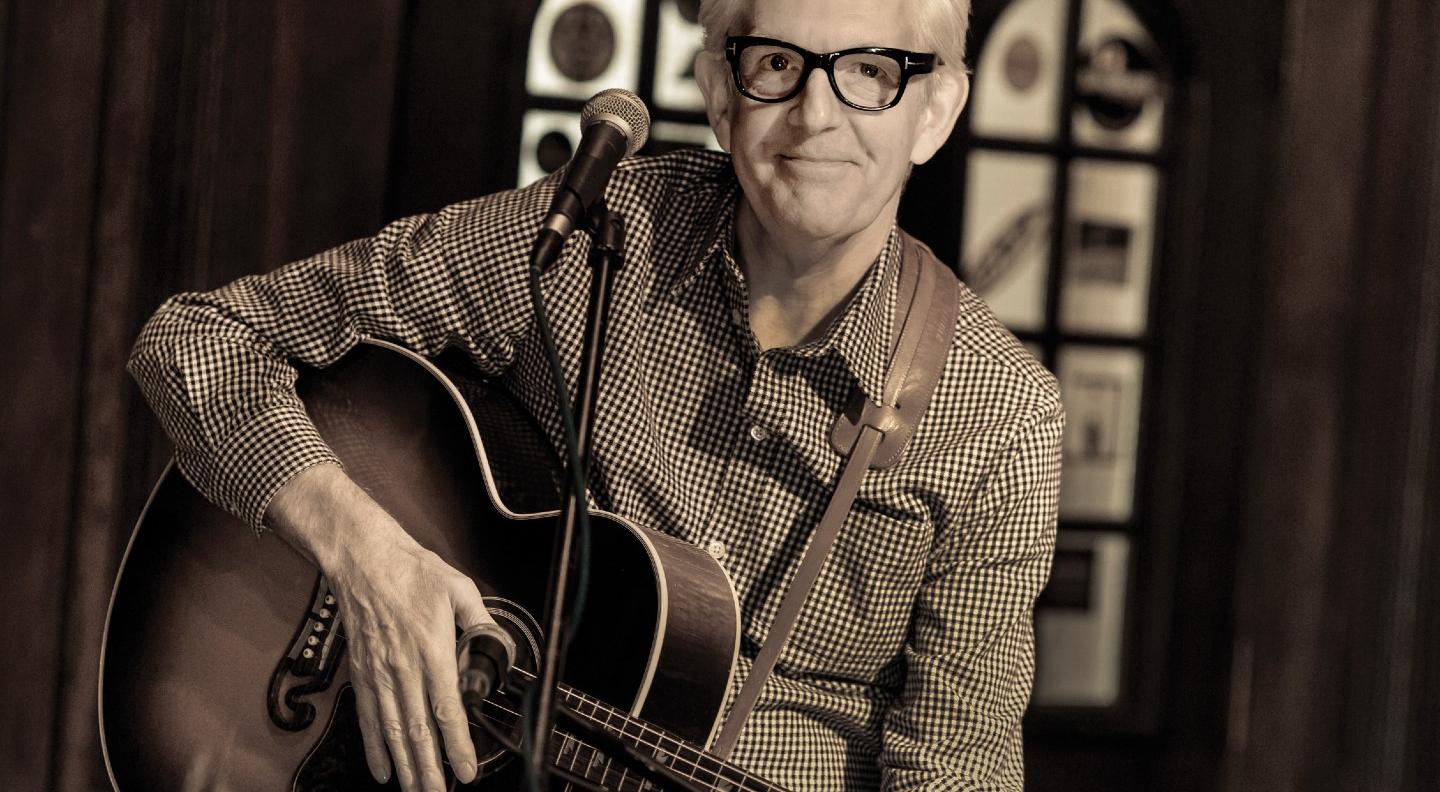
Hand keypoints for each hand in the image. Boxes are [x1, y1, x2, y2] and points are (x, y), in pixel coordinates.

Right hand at [268, 463, 491, 791]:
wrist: (365, 560)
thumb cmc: (412, 572)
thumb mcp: (459, 589)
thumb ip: (481, 622)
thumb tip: (498, 645)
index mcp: (432, 651)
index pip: (448, 710)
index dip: (457, 746)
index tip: (467, 770)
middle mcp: (404, 669)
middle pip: (418, 731)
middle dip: (430, 769)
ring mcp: (380, 674)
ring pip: (393, 731)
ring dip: (405, 765)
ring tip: (416, 790)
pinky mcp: (362, 673)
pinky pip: (368, 718)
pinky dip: (374, 747)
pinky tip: (382, 769)